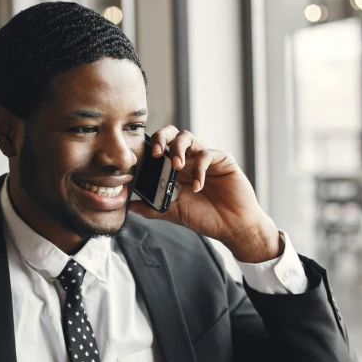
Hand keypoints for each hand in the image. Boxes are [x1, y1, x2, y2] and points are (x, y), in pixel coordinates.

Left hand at [128, 126, 282, 262]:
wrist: (233, 226)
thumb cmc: (206, 218)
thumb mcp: (174, 213)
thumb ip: (152, 208)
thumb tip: (129, 207)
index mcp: (176, 170)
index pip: (159, 149)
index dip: (148, 149)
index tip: (140, 161)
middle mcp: (189, 160)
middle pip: (171, 135)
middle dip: (161, 138)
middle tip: (156, 153)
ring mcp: (205, 158)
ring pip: (187, 137)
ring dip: (178, 149)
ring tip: (176, 166)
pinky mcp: (222, 160)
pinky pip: (206, 154)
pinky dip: (199, 168)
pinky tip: (198, 186)